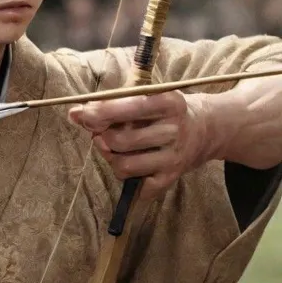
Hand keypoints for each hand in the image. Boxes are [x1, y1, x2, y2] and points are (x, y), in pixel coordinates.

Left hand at [68, 90, 210, 198]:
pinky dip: (127, 177)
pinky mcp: (171, 178)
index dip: (102, 112)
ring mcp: (173, 157)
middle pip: (120, 140)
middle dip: (102, 138)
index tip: (83, 114)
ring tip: (116, 150)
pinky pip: (136, 186)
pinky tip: (134, 164)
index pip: (131, 106)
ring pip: (123, 166)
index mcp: (169, 103)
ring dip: (111, 159)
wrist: (207, 130)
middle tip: (101, 135)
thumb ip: (112, 104)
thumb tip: (74, 115)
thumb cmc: (166, 112)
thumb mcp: (149, 97)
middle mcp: (174, 130)